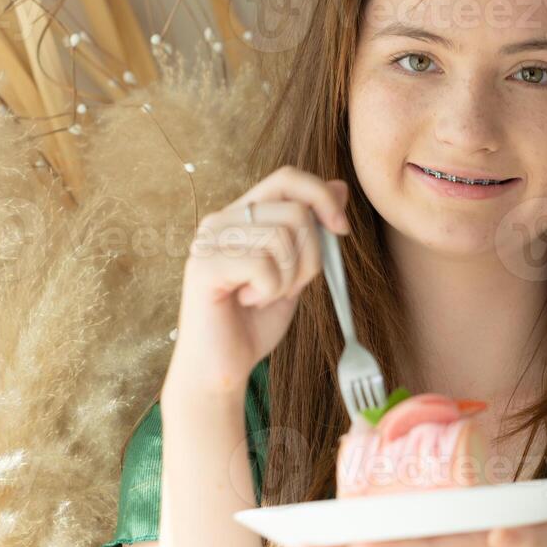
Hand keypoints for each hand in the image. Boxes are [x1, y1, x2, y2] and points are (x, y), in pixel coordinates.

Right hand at [167, 165, 350, 397]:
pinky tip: (249, 302)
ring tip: (265, 296)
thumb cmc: (253, 322)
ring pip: (282, 237)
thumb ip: (311, 231)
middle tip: (290, 286)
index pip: (288, 178)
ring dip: (289, 278)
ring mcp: (209, 241)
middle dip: (311, 255)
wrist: (221, 368)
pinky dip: (270, 291)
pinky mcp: (204, 266)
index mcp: (241, 215)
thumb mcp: (295, 270)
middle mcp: (221, 219)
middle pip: (295, 210)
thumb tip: (340, 187)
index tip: (341, 230)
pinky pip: (263, 264)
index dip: (321, 197)